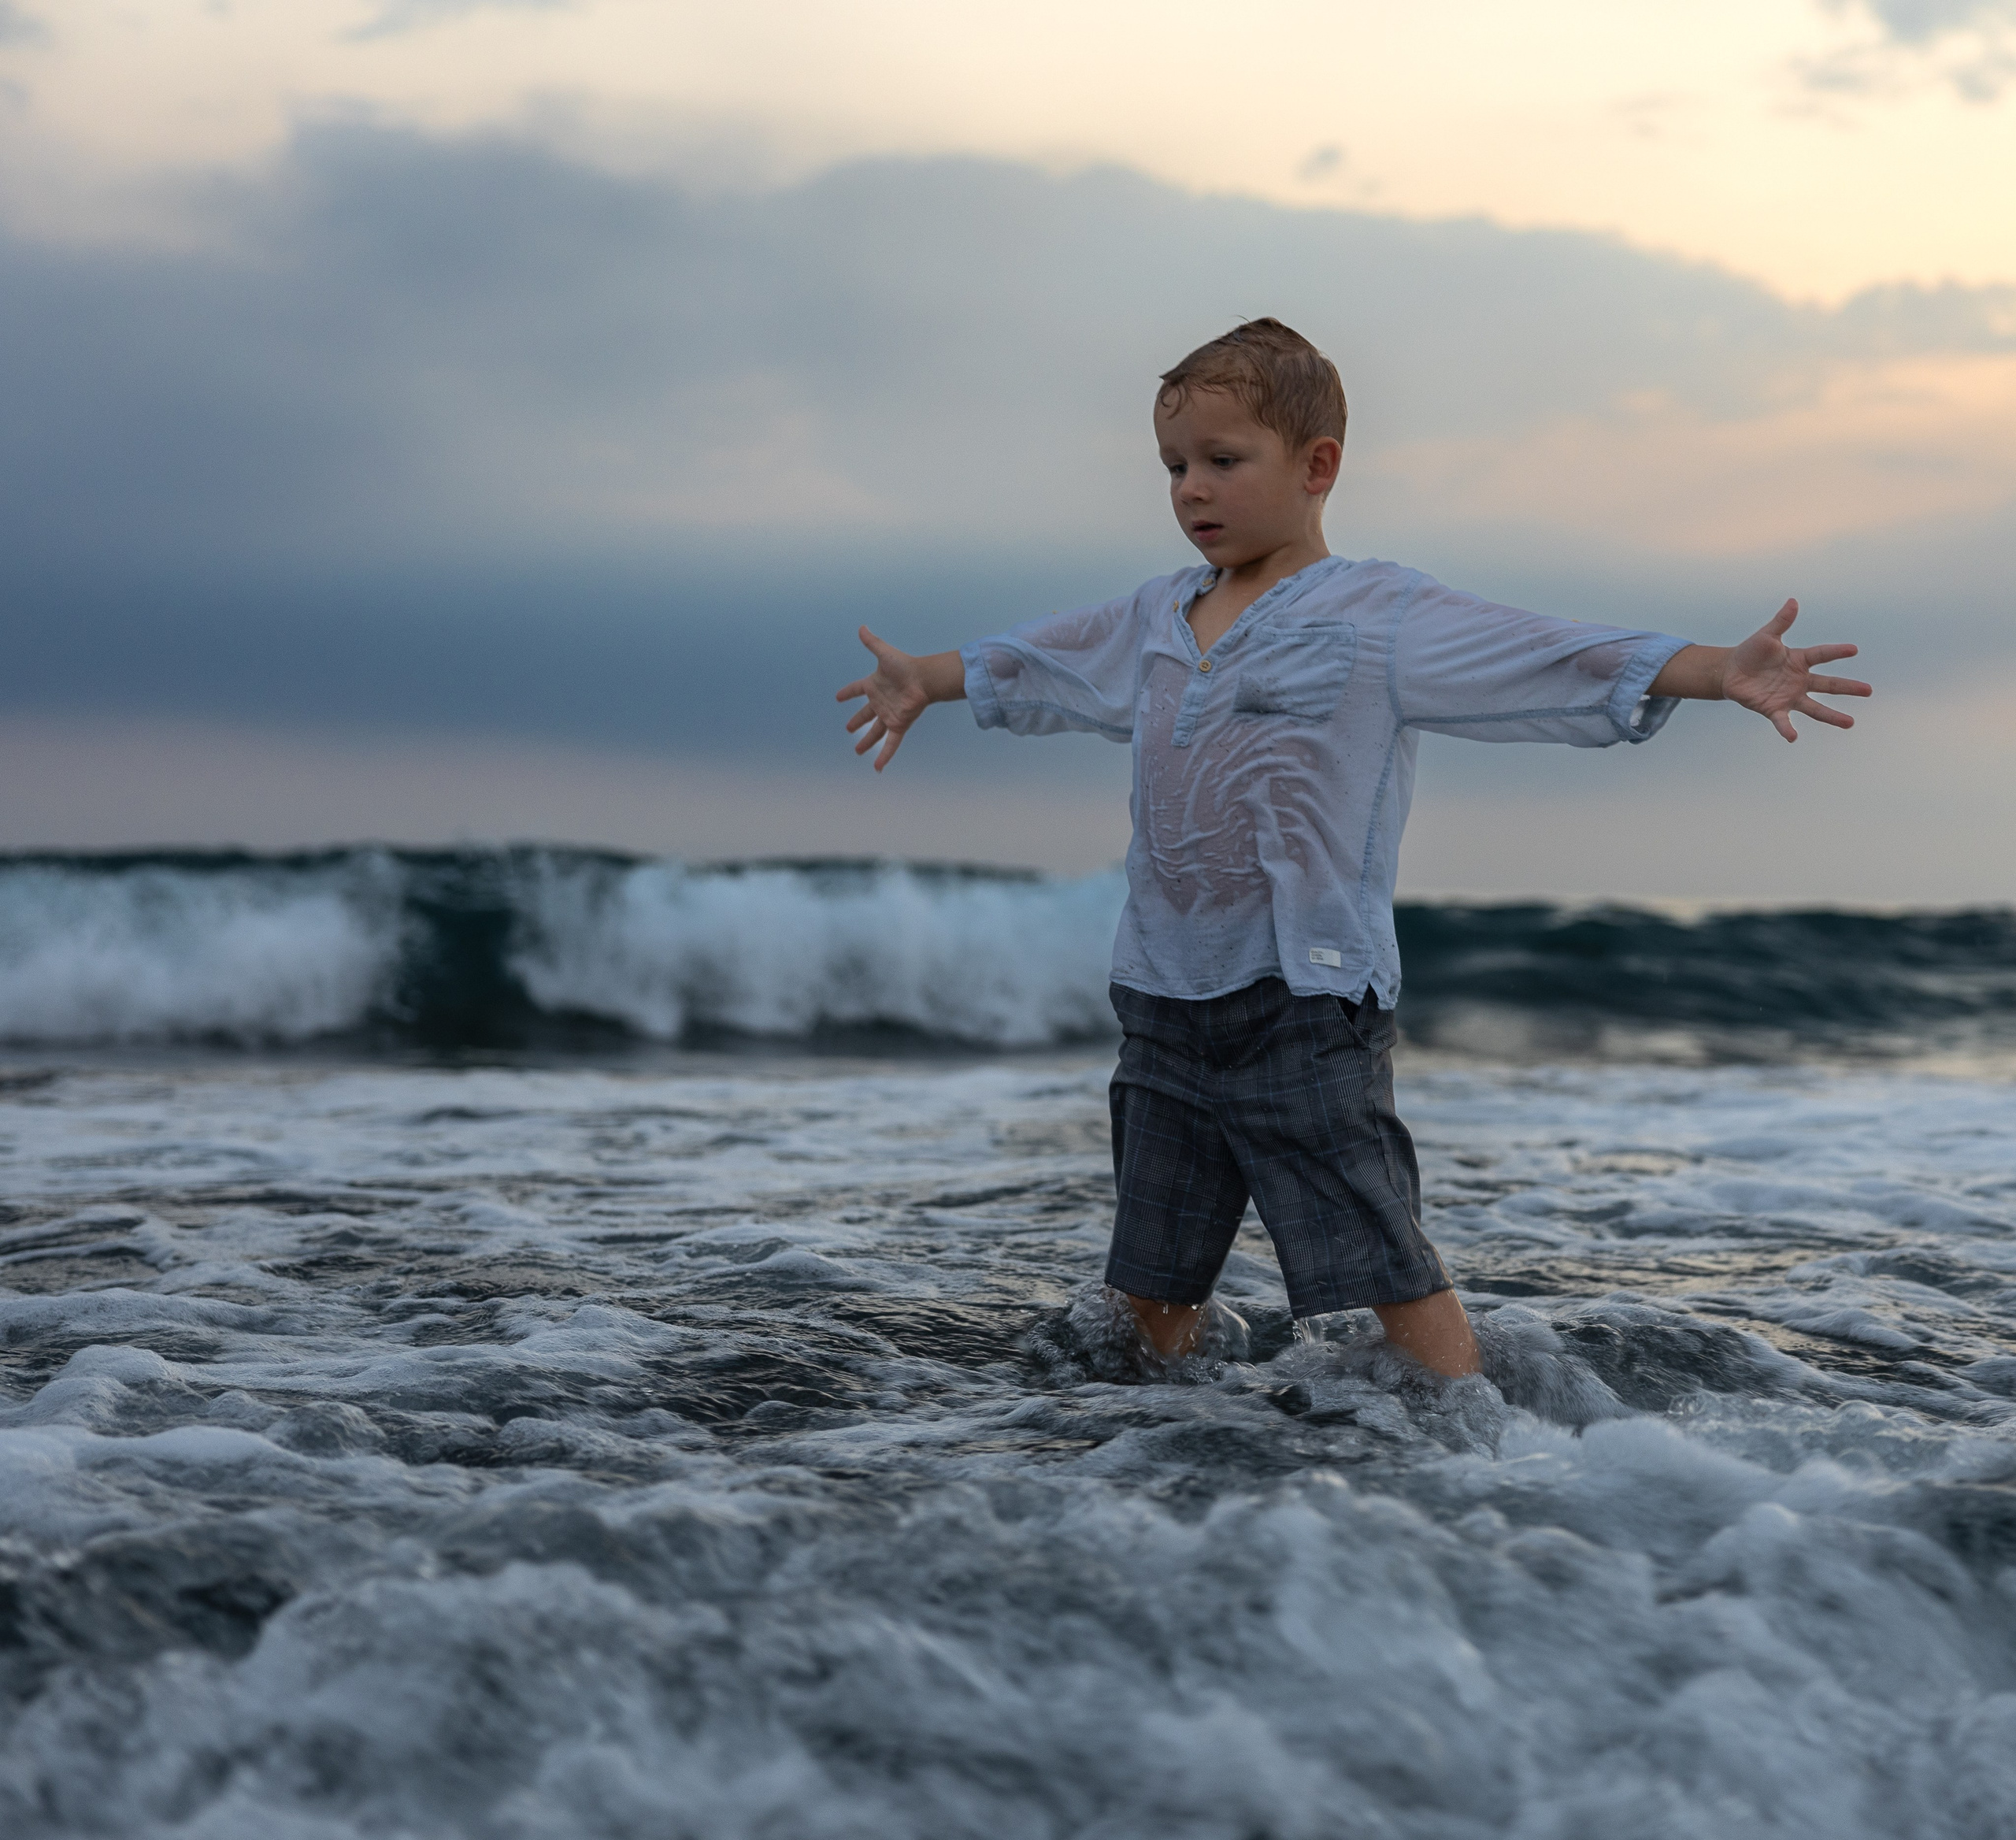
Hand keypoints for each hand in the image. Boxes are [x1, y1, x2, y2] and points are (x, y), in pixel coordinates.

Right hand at [836, 627, 939, 771]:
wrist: (924, 679)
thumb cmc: (905, 666)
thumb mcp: (884, 654)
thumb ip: (872, 643)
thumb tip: (862, 627)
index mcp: (875, 686)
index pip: (857, 689)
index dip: (848, 692)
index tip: (839, 697)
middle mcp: (881, 702)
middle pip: (866, 715)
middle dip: (857, 721)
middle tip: (849, 728)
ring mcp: (889, 714)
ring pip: (875, 732)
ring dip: (866, 742)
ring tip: (857, 751)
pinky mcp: (898, 724)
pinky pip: (890, 743)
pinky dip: (884, 755)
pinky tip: (878, 767)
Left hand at [1721, 599, 1870, 742]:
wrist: (1730, 672)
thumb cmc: (1751, 652)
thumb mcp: (1766, 636)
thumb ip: (1781, 622)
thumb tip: (1793, 601)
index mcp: (1799, 660)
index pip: (1822, 655)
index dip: (1836, 651)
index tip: (1854, 649)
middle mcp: (1799, 680)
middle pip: (1828, 684)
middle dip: (1848, 687)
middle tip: (1868, 691)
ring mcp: (1789, 696)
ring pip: (1815, 708)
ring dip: (1831, 716)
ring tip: (1850, 723)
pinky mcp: (1774, 709)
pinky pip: (1783, 721)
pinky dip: (1787, 729)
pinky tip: (1793, 737)